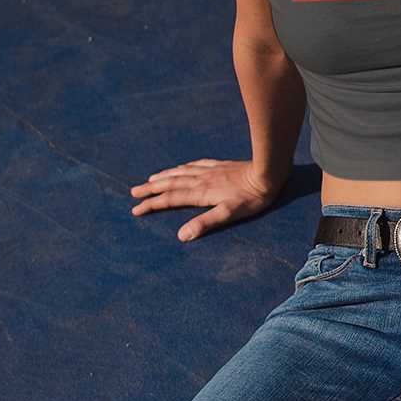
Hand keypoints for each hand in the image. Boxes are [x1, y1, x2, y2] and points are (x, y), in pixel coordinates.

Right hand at [129, 158, 282, 240]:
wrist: (267, 173)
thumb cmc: (251, 198)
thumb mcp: (228, 214)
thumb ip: (204, 223)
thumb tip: (182, 235)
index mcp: (200, 193)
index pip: (170, 199)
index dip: (152, 205)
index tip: (136, 210)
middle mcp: (200, 180)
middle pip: (170, 184)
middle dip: (151, 190)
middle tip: (134, 192)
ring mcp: (209, 171)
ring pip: (180, 173)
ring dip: (163, 177)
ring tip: (150, 180)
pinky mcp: (219, 165)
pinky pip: (194, 165)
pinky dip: (182, 167)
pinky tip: (181, 167)